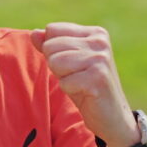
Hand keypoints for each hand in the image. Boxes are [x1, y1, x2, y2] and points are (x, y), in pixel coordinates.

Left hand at [31, 23, 138, 146]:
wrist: (112, 116)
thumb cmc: (85, 87)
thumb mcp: (66, 62)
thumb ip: (49, 45)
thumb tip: (34, 33)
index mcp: (94, 32)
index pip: (52, 29)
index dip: (53, 51)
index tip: (72, 64)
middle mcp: (99, 41)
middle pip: (50, 46)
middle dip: (57, 66)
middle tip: (77, 77)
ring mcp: (100, 59)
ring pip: (55, 62)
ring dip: (63, 78)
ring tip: (80, 83)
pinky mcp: (98, 78)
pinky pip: (64, 82)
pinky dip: (70, 90)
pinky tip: (86, 93)